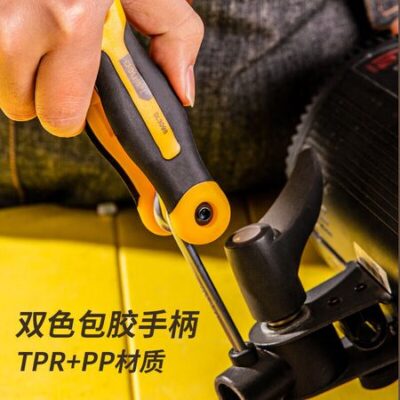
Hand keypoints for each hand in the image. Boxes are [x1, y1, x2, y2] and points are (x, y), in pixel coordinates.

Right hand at [0, 0, 203, 136]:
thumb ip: (174, 35)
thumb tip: (182, 91)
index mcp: (70, 19)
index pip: (62, 117)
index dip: (72, 114)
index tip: (79, 104)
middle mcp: (15, 20)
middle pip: (22, 106)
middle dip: (42, 91)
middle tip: (57, 58)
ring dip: (18, 65)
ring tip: (39, 27)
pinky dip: (2, 43)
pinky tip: (21, 14)